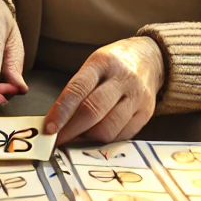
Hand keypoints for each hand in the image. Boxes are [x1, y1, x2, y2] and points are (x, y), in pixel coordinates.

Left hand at [43, 37, 164, 144]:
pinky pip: (122, 136)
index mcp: (103, 62)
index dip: (61, 112)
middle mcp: (122, 79)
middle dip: (71, 131)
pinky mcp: (146, 113)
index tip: (49, 129)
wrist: (151, 59)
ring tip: (76, 138)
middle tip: (56, 141)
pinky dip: (104, 142)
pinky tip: (95, 139)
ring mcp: (137, 97)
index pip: (78, 89)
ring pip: (108, 129)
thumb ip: (77, 91)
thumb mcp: (93, 66)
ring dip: (87, 140)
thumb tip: (56, 121)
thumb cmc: (114, 65)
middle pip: (93, 111)